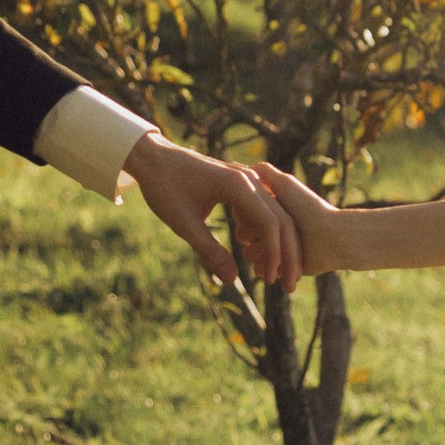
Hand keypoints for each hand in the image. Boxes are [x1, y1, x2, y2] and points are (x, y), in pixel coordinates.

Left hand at [124, 132, 300, 291]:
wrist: (153, 158)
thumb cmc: (164, 188)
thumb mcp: (183, 223)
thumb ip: (209, 250)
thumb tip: (232, 280)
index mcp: (237, 185)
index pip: (270, 223)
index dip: (274, 255)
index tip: (271, 282)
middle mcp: (249, 179)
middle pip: (282, 219)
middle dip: (289, 254)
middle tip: (291, 286)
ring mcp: (248, 179)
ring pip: (278, 214)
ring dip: (283, 245)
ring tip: (281, 274)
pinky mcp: (243, 183)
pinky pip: (266, 209)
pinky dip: (270, 233)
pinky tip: (265, 255)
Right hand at [250, 163, 346, 276]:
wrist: (332, 238)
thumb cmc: (307, 209)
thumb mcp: (285, 184)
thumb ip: (264, 172)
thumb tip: (243, 167)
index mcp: (271, 210)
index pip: (242, 214)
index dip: (245, 214)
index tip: (254, 210)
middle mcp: (271, 230)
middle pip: (243, 235)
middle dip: (252, 236)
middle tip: (265, 233)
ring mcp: (274, 249)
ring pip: (249, 255)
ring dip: (260, 254)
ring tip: (277, 250)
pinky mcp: (280, 268)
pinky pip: (259, 270)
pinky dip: (267, 268)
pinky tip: (279, 264)